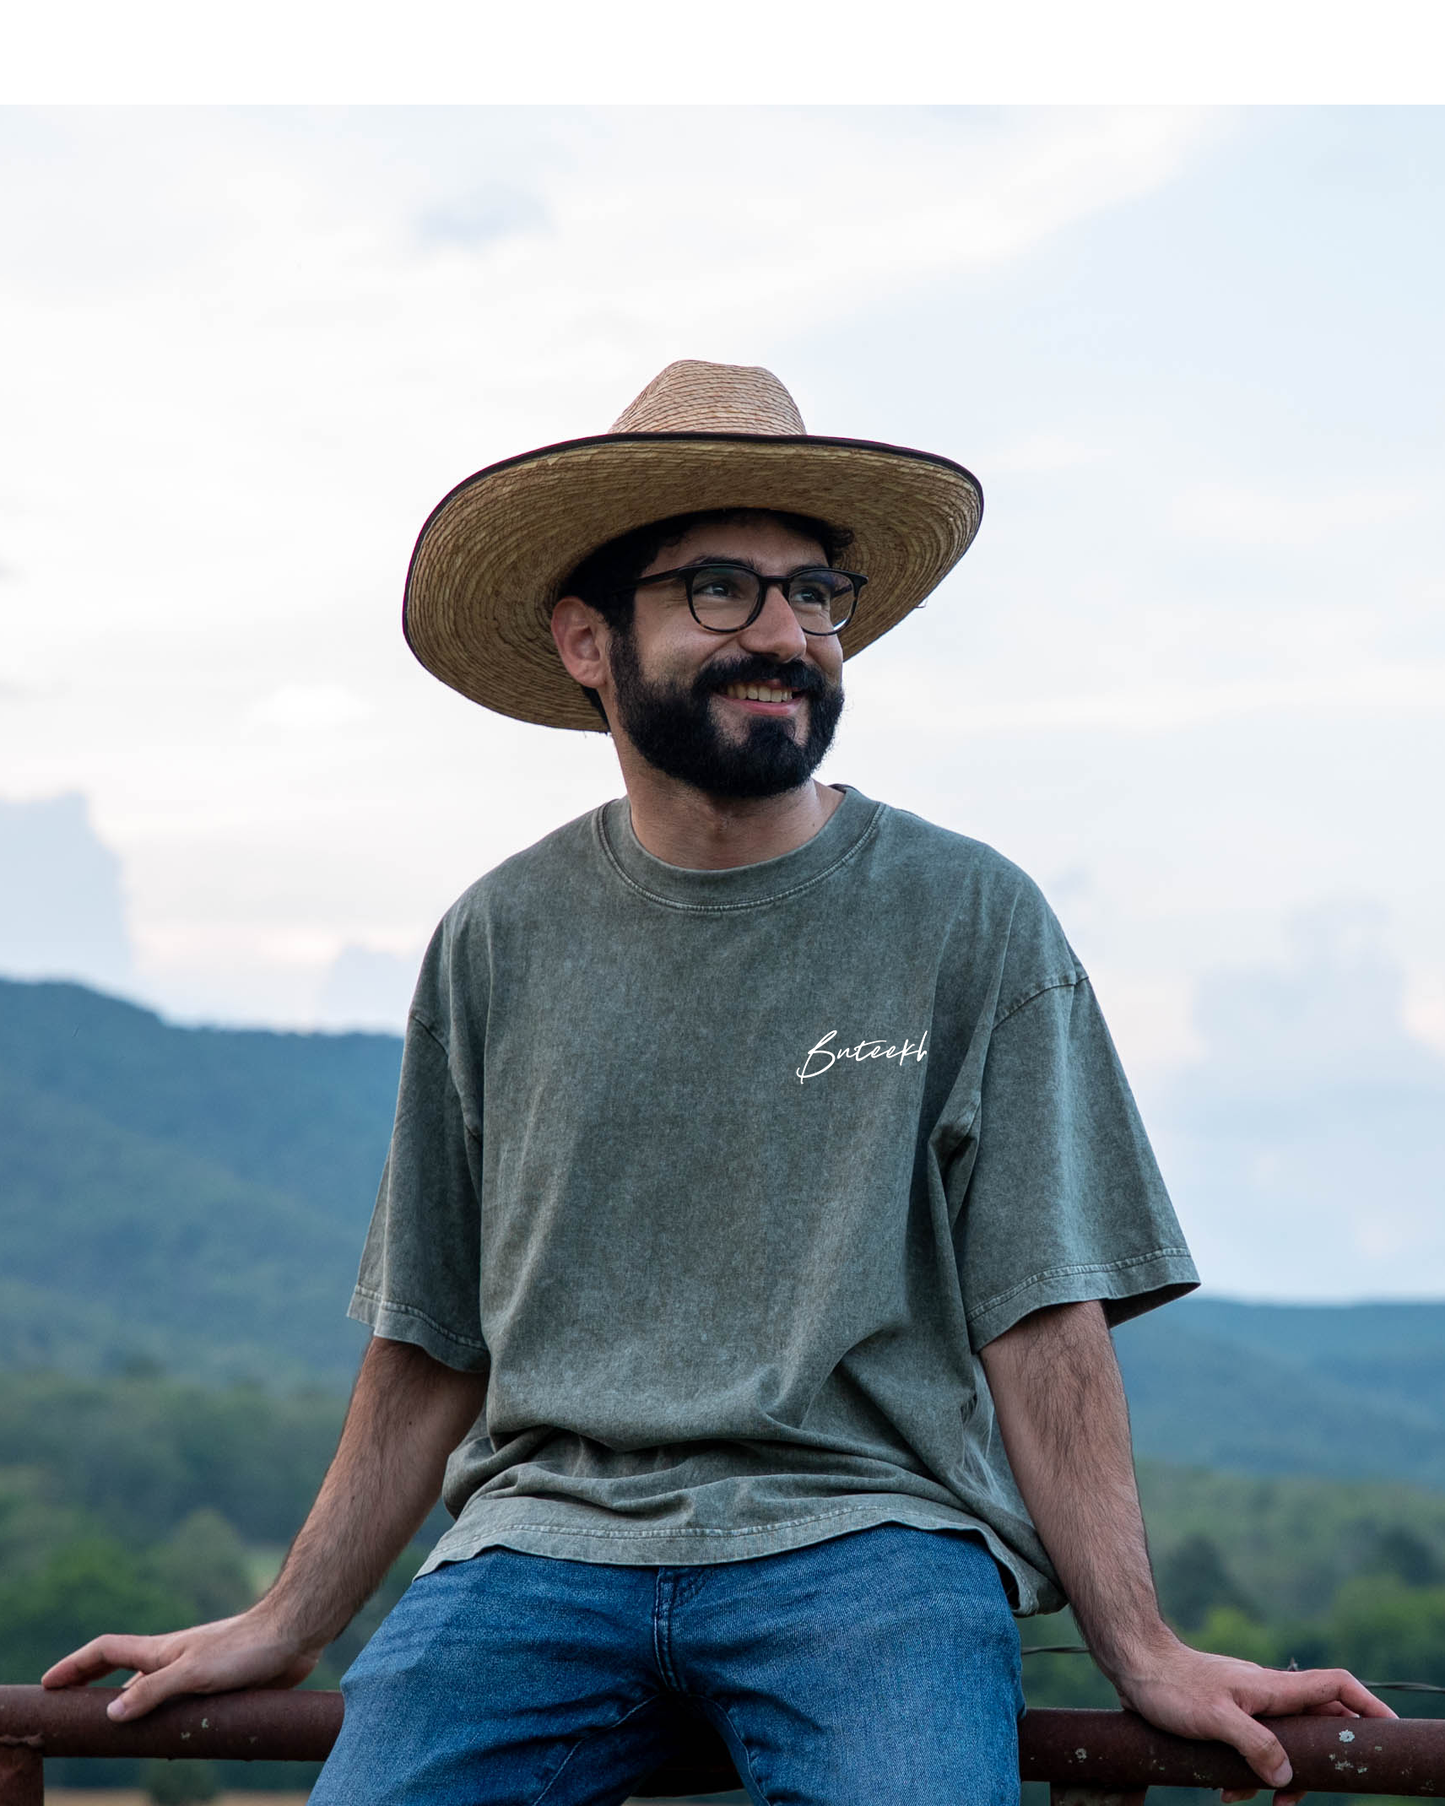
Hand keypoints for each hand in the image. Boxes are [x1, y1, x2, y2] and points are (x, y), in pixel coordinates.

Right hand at [40, 1606, 319, 1721]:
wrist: (294, 1633)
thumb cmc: (245, 1646)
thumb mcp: (194, 1672)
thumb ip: (153, 1692)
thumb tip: (111, 1713)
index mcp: (161, 1651)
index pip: (106, 1652)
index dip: (75, 1666)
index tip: (48, 1684)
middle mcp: (174, 1660)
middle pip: (125, 1675)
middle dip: (96, 1691)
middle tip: (77, 1717)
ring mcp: (198, 1672)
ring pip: (157, 1695)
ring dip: (136, 1713)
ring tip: (119, 1742)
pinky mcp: (221, 1685)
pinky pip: (186, 1707)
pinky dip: (171, 1724)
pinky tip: (176, 1744)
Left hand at [1114, 1638, 1395, 1805]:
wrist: (1133, 1662)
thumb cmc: (1171, 1687)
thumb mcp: (1215, 1718)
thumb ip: (1255, 1745)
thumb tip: (1287, 1778)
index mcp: (1272, 1687)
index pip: (1335, 1685)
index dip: (1367, 1705)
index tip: (1387, 1730)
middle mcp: (1267, 1692)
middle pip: (1316, 1724)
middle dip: (1316, 1765)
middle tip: (1295, 1799)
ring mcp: (1248, 1701)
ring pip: (1284, 1741)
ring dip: (1275, 1775)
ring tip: (1248, 1799)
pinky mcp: (1227, 1712)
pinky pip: (1255, 1745)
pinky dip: (1249, 1770)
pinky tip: (1227, 1789)